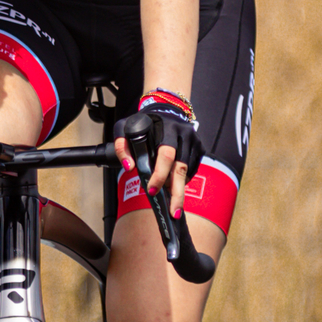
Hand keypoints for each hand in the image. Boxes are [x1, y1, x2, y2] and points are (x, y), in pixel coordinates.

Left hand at [118, 90, 200, 221]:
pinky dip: (183, 180)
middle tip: (173, 211)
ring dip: (179, 188)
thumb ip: (122, 147)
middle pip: (182, 168)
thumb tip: (130, 167)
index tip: (152, 190)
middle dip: (177, 192)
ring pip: (188, 172)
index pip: (166, 155)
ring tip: (171, 202)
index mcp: (168, 128)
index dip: (159, 174)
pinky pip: (192, 170)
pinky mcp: (200, 148)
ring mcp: (195, 142)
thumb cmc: (144, 122)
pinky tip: (174, 186)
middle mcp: (185, 134)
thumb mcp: (125, 128)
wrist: (167, 110)